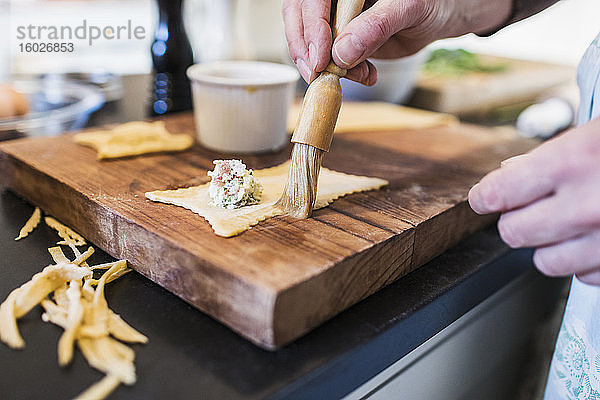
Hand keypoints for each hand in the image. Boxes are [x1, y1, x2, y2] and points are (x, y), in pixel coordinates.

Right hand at [282, 0, 511, 84]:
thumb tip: (343, 52)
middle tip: (318, 74)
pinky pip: (329, 59)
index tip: (321, 58)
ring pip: (309, 42)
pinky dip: (343, 74)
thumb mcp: (409, 8)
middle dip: (306, 50)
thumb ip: (375, 27)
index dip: (311, 28)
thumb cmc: (433, 1)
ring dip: (326, 66)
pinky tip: (366, 76)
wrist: (442, 16)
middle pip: (299, 18)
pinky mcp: (343, 40)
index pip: (311, 0)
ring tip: (357, 76)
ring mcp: (336, 18)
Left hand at [469, 117, 599, 284]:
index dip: (485, 196)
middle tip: (535, 205)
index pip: (497, 193)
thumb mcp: (595, 134)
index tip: (483, 199)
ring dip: (550, 244)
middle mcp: (586, 206)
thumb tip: (511, 173)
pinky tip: (597, 236)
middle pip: (513, 232)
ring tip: (570, 222)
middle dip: (518, 218)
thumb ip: (551, 156)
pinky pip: (584, 276)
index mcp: (572, 162)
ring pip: (545, 261)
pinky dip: (585, 259)